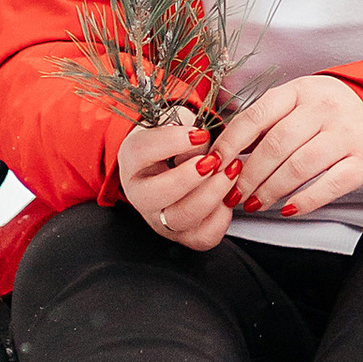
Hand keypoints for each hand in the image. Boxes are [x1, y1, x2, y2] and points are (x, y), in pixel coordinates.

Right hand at [117, 110, 238, 249]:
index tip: (200, 134)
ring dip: (211, 195)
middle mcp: (140, 195)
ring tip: (230, 172)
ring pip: (181, 218)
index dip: (172, 141)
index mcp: (132, 161)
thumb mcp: (177, 125)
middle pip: (156, 194)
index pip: (141, 151)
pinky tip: (228, 196)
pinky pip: (203, 236)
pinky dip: (221, 216)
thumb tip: (202, 143)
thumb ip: (187, 130)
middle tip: (212, 161)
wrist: (175, 165)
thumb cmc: (177, 143)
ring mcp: (160, 219)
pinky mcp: (183, 236)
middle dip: (188, 177)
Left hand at [219, 74, 362, 222]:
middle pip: (276, 144)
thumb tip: (225, 153)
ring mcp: (346, 134)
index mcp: (300, 90)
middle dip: (249, 174)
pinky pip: (329, 185)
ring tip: (255, 203)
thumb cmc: (328, 111)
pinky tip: (286, 208)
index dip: (230, 143)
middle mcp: (324, 108)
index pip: (256, 115)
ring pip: (300, 167)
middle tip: (234, 194)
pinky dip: (304, 201)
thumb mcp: (297, 102)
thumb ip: (265, 122)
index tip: (213, 164)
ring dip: (270, 190)